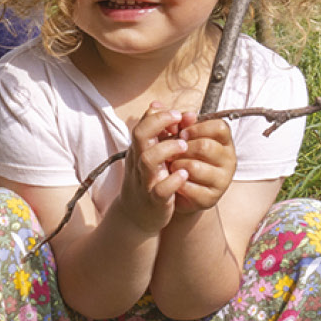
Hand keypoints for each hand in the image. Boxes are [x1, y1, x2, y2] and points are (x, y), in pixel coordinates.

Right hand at [103, 105, 193, 233]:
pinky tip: (184, 174)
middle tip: (179, 120)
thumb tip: (159, 104)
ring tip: (183, 145)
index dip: (159, 116)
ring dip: (167, 149)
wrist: (136, 216)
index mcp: (139, 150)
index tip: (178, 114)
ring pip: (148, 161)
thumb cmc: (147, 180)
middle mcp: (138, 163)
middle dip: (159, 124)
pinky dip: (172, 181)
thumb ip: (157, 130)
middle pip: (140, 136)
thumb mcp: (149, 153)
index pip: (142, 125)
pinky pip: (160, 189)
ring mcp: (145, 181)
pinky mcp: (154, 200)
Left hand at [162, 116, 236, 213]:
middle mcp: (228, 160)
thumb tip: (164, 109)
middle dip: (182, 148)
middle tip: (171, 152)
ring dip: (176, 165)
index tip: (181, 132)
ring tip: (171, 166)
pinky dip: (176, 182)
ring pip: (194, 167)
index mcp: (224, 142)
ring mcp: (222, 180)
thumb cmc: (182, 160)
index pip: (220, 127)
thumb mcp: (180, 139)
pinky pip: (189, 187)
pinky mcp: (210, 198)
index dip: (197, 127)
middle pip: (205, 146)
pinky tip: (173, 180)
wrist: (177, 192)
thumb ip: (175, 123)